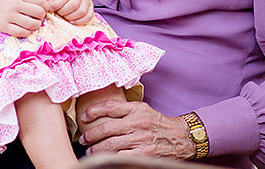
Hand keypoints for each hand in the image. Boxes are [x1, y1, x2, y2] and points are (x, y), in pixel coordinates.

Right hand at [0, 0, 45, 36]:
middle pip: (38, 13)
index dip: (45, 6)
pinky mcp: (4, 27)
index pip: (40, 1)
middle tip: (39, 17)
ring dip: (36, 25)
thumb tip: (44, 4)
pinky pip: (21, 32)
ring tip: (34, 23)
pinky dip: (27, 32)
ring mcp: (9, 16)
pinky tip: (27, 29)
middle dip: (42, 16)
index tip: (44, 9)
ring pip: (32, 24)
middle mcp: (15, 4)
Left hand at [43, 0, 93, 24]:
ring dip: (71, 17)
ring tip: (64, 16)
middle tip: (58, 13)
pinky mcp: (91, 7)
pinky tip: (72, 20)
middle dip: (63, 12)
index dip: (57, 5)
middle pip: (73, 5)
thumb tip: (49, 7)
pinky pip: (88, 16)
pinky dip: (80, 21)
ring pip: (81, 12)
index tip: (51, 9)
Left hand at [78, 99, 194, 158]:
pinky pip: (121, 157)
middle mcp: (137, 123)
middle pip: (106, 128)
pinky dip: (110, 158)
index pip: (109, 106)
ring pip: (110, 145)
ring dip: (96, 150)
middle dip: (90, 136)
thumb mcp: (143, 109)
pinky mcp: (144, 153)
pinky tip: (104, 159)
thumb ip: (125, 109)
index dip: (93, 111)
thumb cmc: (157, 123)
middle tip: (84, 139)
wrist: (180, 137)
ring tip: (90, 151)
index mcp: (136, 109)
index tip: (84, 117)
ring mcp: (141, 139)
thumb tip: (101, 111)